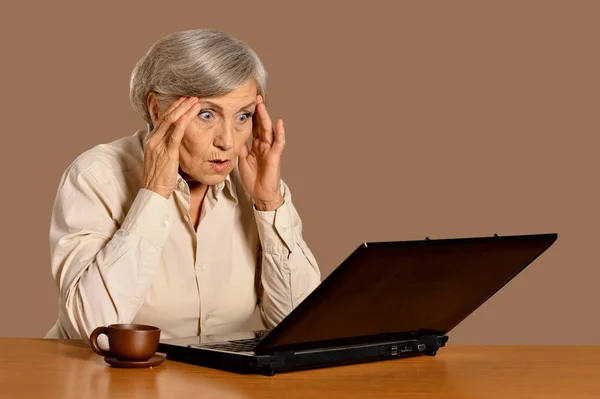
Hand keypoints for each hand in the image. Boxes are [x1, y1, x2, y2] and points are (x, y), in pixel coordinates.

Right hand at [142, 96, 199, 197]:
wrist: (153, 190)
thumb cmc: (159, 176)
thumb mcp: (160, 156)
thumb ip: (166, 145)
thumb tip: (174, 138)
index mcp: (152, 139)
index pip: (163, 118)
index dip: (174, 107)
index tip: (184, 100)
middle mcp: (153, 139)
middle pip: (167, 116)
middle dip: (181, 105)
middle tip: (192, 96)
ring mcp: (158, 145)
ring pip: (171, 122)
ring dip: (184, 110)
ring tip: (195, 102)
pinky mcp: (167, 153)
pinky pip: (174, 136)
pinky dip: (181, 125)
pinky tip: (187, 117)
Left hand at [238, 95, 284, 210]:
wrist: (261, 194)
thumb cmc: (254, 179)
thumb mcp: (242, 161)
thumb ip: (240, 148)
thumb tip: (233, 137)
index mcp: (255, 146)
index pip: (253, 128)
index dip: (249, 116)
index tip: (245, 104)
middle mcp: (264, 145)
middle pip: (260, 125)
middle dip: (258, 111)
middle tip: (254, 97)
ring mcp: (270, 150)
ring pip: (268, 130)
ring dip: (265, 117)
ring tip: (262, 105)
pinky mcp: (275, 156)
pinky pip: (278, 143)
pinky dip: (279, 133)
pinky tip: (279, 123)